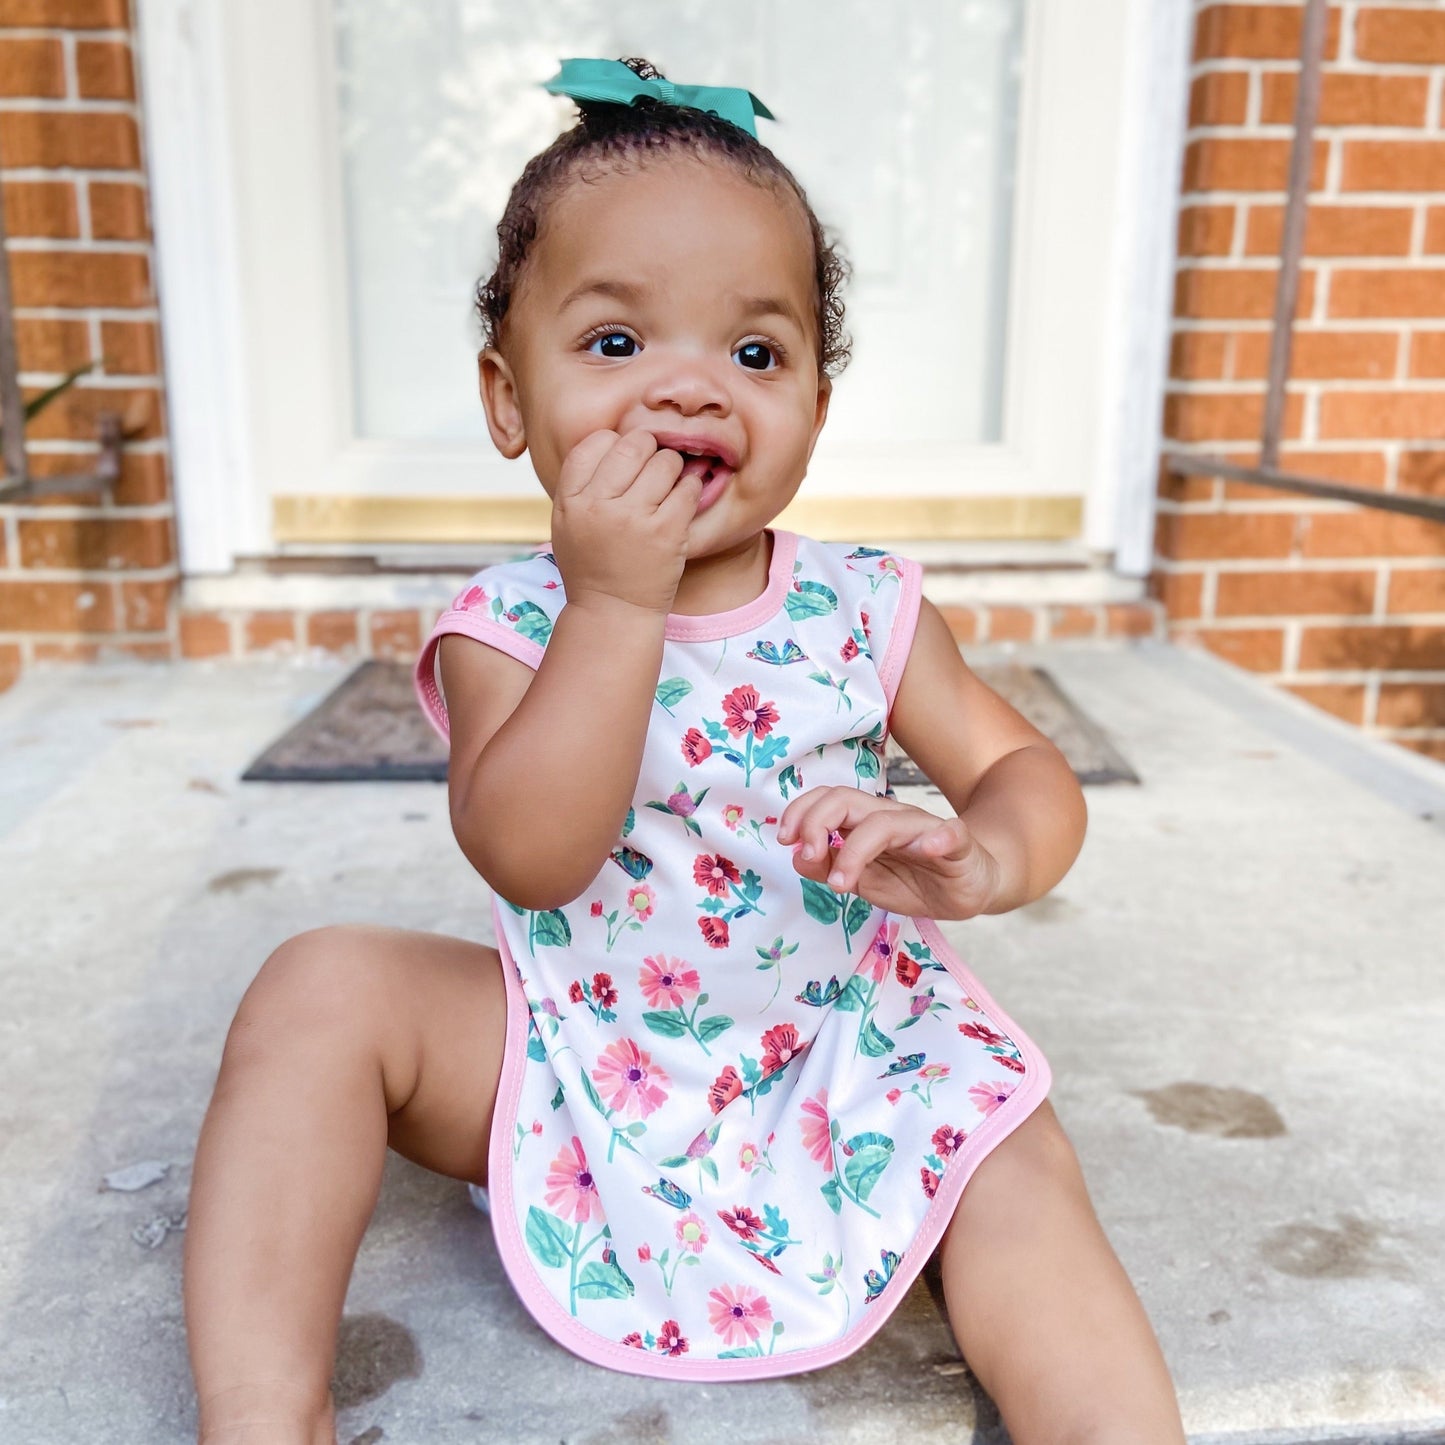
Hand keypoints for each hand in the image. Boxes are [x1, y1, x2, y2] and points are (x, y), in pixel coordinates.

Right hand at [549, 428, 702, 618]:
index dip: (615, 444)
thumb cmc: (592, 566)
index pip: (596, 442)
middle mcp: (599, 505)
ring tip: (667, 487)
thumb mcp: (567, 523)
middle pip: (633, 444)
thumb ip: (581, 483)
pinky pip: (688, 487)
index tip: (624, 462)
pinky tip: (683, 499)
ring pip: (666, 461)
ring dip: (672, 468)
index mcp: (571, 500)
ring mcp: (634, 519)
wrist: (613, 613)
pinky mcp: (667, 532)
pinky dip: (691, 487)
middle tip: (652, 469)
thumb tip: (613, 438)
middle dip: (648, 450)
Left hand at [776, 786, 1000, 919]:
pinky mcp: (959, 845)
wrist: (971, 886)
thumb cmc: (916, 880)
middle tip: (809, 857)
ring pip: (886, 821)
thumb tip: (797, 856)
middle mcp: (891, 818)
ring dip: (857, 849)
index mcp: (866, 823)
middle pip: (847, 799)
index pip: (828, 801)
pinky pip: (951, 834)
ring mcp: (924, 830)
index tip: (784, 840)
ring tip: (842, 882)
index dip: (801, 813)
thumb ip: (831, 868)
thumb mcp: (866, 882)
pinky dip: (940, 838)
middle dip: (818, 822)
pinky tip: (931, 849)